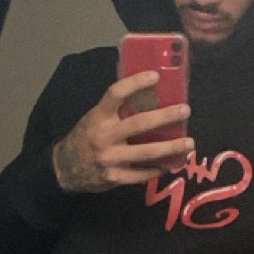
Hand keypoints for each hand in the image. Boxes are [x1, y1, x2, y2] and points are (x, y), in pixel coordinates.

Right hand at [52, 71, 192, 192]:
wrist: (65, 169)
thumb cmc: (85, 138)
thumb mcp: (94, 119)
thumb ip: (115, 112)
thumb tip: (148, 98)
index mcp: (98, 117)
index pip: (116, 93)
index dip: (135, 83)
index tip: (155, 75)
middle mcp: (103, 137)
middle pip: (138, 124)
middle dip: (165, 117)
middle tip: (185, 110)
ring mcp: (109, 159)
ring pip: (145, 153)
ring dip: (170, 148)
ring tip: (189, 143)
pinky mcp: (114, 178)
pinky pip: (140, 175)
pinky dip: (157, 169)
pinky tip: (170, 164)